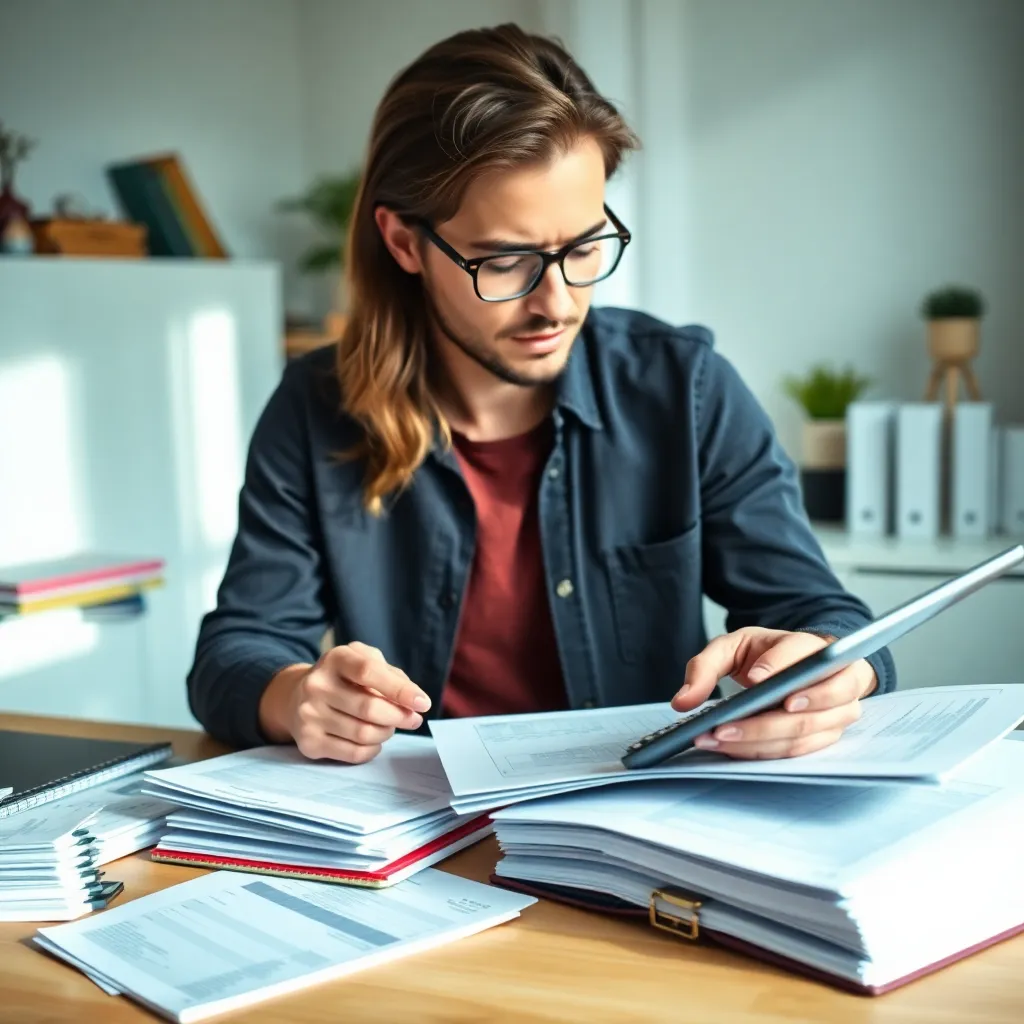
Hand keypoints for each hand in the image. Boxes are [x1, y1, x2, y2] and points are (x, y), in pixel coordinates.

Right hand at [269, 642, 431, 763]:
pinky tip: (374, 740)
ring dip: (386, 732)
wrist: (297, 697)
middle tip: (413, 719)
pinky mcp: (308, 742)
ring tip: (389, 726)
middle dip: (399, 716)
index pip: (368, 672)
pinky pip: (353, 753)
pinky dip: (372, 749)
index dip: (399, 689)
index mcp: (335, 659)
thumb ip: (391, 674)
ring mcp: (309, 715)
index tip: (423, 703)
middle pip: (368, 708)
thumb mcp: (364, 660)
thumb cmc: (343, 678)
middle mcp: (316, 685)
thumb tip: (413, 700)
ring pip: (363, 734)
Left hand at [670, 627, 875, 759]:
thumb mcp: (732, 647)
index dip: (778, 667)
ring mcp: (839, 709)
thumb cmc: (767, 654)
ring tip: (720, 740)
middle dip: (761, 722)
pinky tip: (735, 748)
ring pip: (802, 732)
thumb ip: (705, 667)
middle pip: (804, 706)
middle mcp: (835, 678)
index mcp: (810, 646)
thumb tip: (683, 702)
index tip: (754, 680)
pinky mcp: (831, 734)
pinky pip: (799, 749)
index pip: (800, 655)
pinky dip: (765, 751)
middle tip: (722, 728)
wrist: (798, 666)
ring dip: (759, 741)